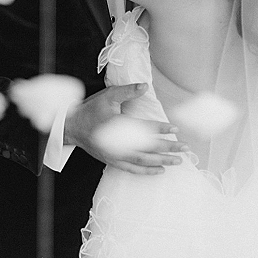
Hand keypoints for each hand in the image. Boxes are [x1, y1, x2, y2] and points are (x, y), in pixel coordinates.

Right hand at [64, 83, 185, 174]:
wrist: (72, 128)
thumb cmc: (91, 111)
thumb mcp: (108, 96)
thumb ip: (128, 91)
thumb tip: (145, 86)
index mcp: (119, 126)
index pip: (145, 129)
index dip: (162, 129)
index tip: (176, 129)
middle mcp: (119, 144)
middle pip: (148, 148)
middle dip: (168, 148)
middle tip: (185, 148)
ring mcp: (117, 155)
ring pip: (143, 161)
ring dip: (162, 161)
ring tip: (178, 161)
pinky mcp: (113, 161)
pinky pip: (133, 169)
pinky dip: (147, 171)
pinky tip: (160, 170)